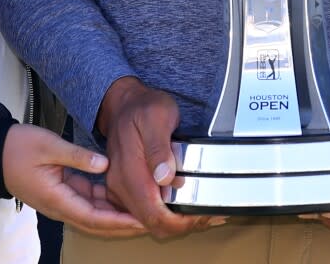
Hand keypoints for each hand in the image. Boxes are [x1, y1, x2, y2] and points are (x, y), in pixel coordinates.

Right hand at [1, 124, 146, 237]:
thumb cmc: (18, 148)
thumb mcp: (48, 145)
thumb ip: (78, 155)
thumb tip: (105, 164)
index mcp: (57, 199)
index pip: (94, 217)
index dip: (119, 221)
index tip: (141, 220)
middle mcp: (61, 206)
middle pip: (98, 222)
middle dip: (124, 224)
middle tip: (151, 219)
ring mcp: (63, 201)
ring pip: (95, 214)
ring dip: (118, 215)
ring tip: (143, 209)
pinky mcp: (64, 192)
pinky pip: (89, 202)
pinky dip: (107, 202)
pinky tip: (125, 195)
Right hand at [94, 76, 224, 237]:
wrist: (124, 103)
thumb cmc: (143, 108)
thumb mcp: (157, 116)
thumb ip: (159, 147)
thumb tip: (164, 177)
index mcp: (128, 173)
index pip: (152, 215)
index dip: (178, 222)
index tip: (200, 215)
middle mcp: (121, 186)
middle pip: (152, 224)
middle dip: (182, 225)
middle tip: (208, 215)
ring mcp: (122, 189)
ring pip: (150, 222)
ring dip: (177, 222)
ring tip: (203, 212)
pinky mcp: (127, 189)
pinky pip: (147, 211)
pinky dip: (169, 214)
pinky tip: (188, 206)